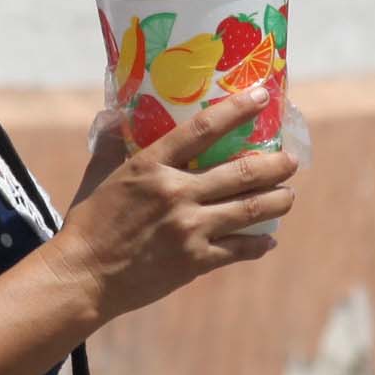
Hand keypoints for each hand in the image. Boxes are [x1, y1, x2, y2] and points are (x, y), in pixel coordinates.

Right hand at [49, 83, 298, 323]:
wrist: (83, 277)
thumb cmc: (87, 225)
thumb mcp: (97, 177)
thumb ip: (111, 144)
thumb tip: (118, 114)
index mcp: (150, 166)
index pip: (203, 129)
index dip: (237, 110)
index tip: (262, 96)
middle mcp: (176, 193)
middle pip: (241, 172)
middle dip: (276, 165)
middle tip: (291, 161)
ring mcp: (188, 228)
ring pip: (250, 210)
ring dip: (278, 201)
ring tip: (289, 196)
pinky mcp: (194, 261)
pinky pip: (239, 249)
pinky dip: (258, 245)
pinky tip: (268, 240)